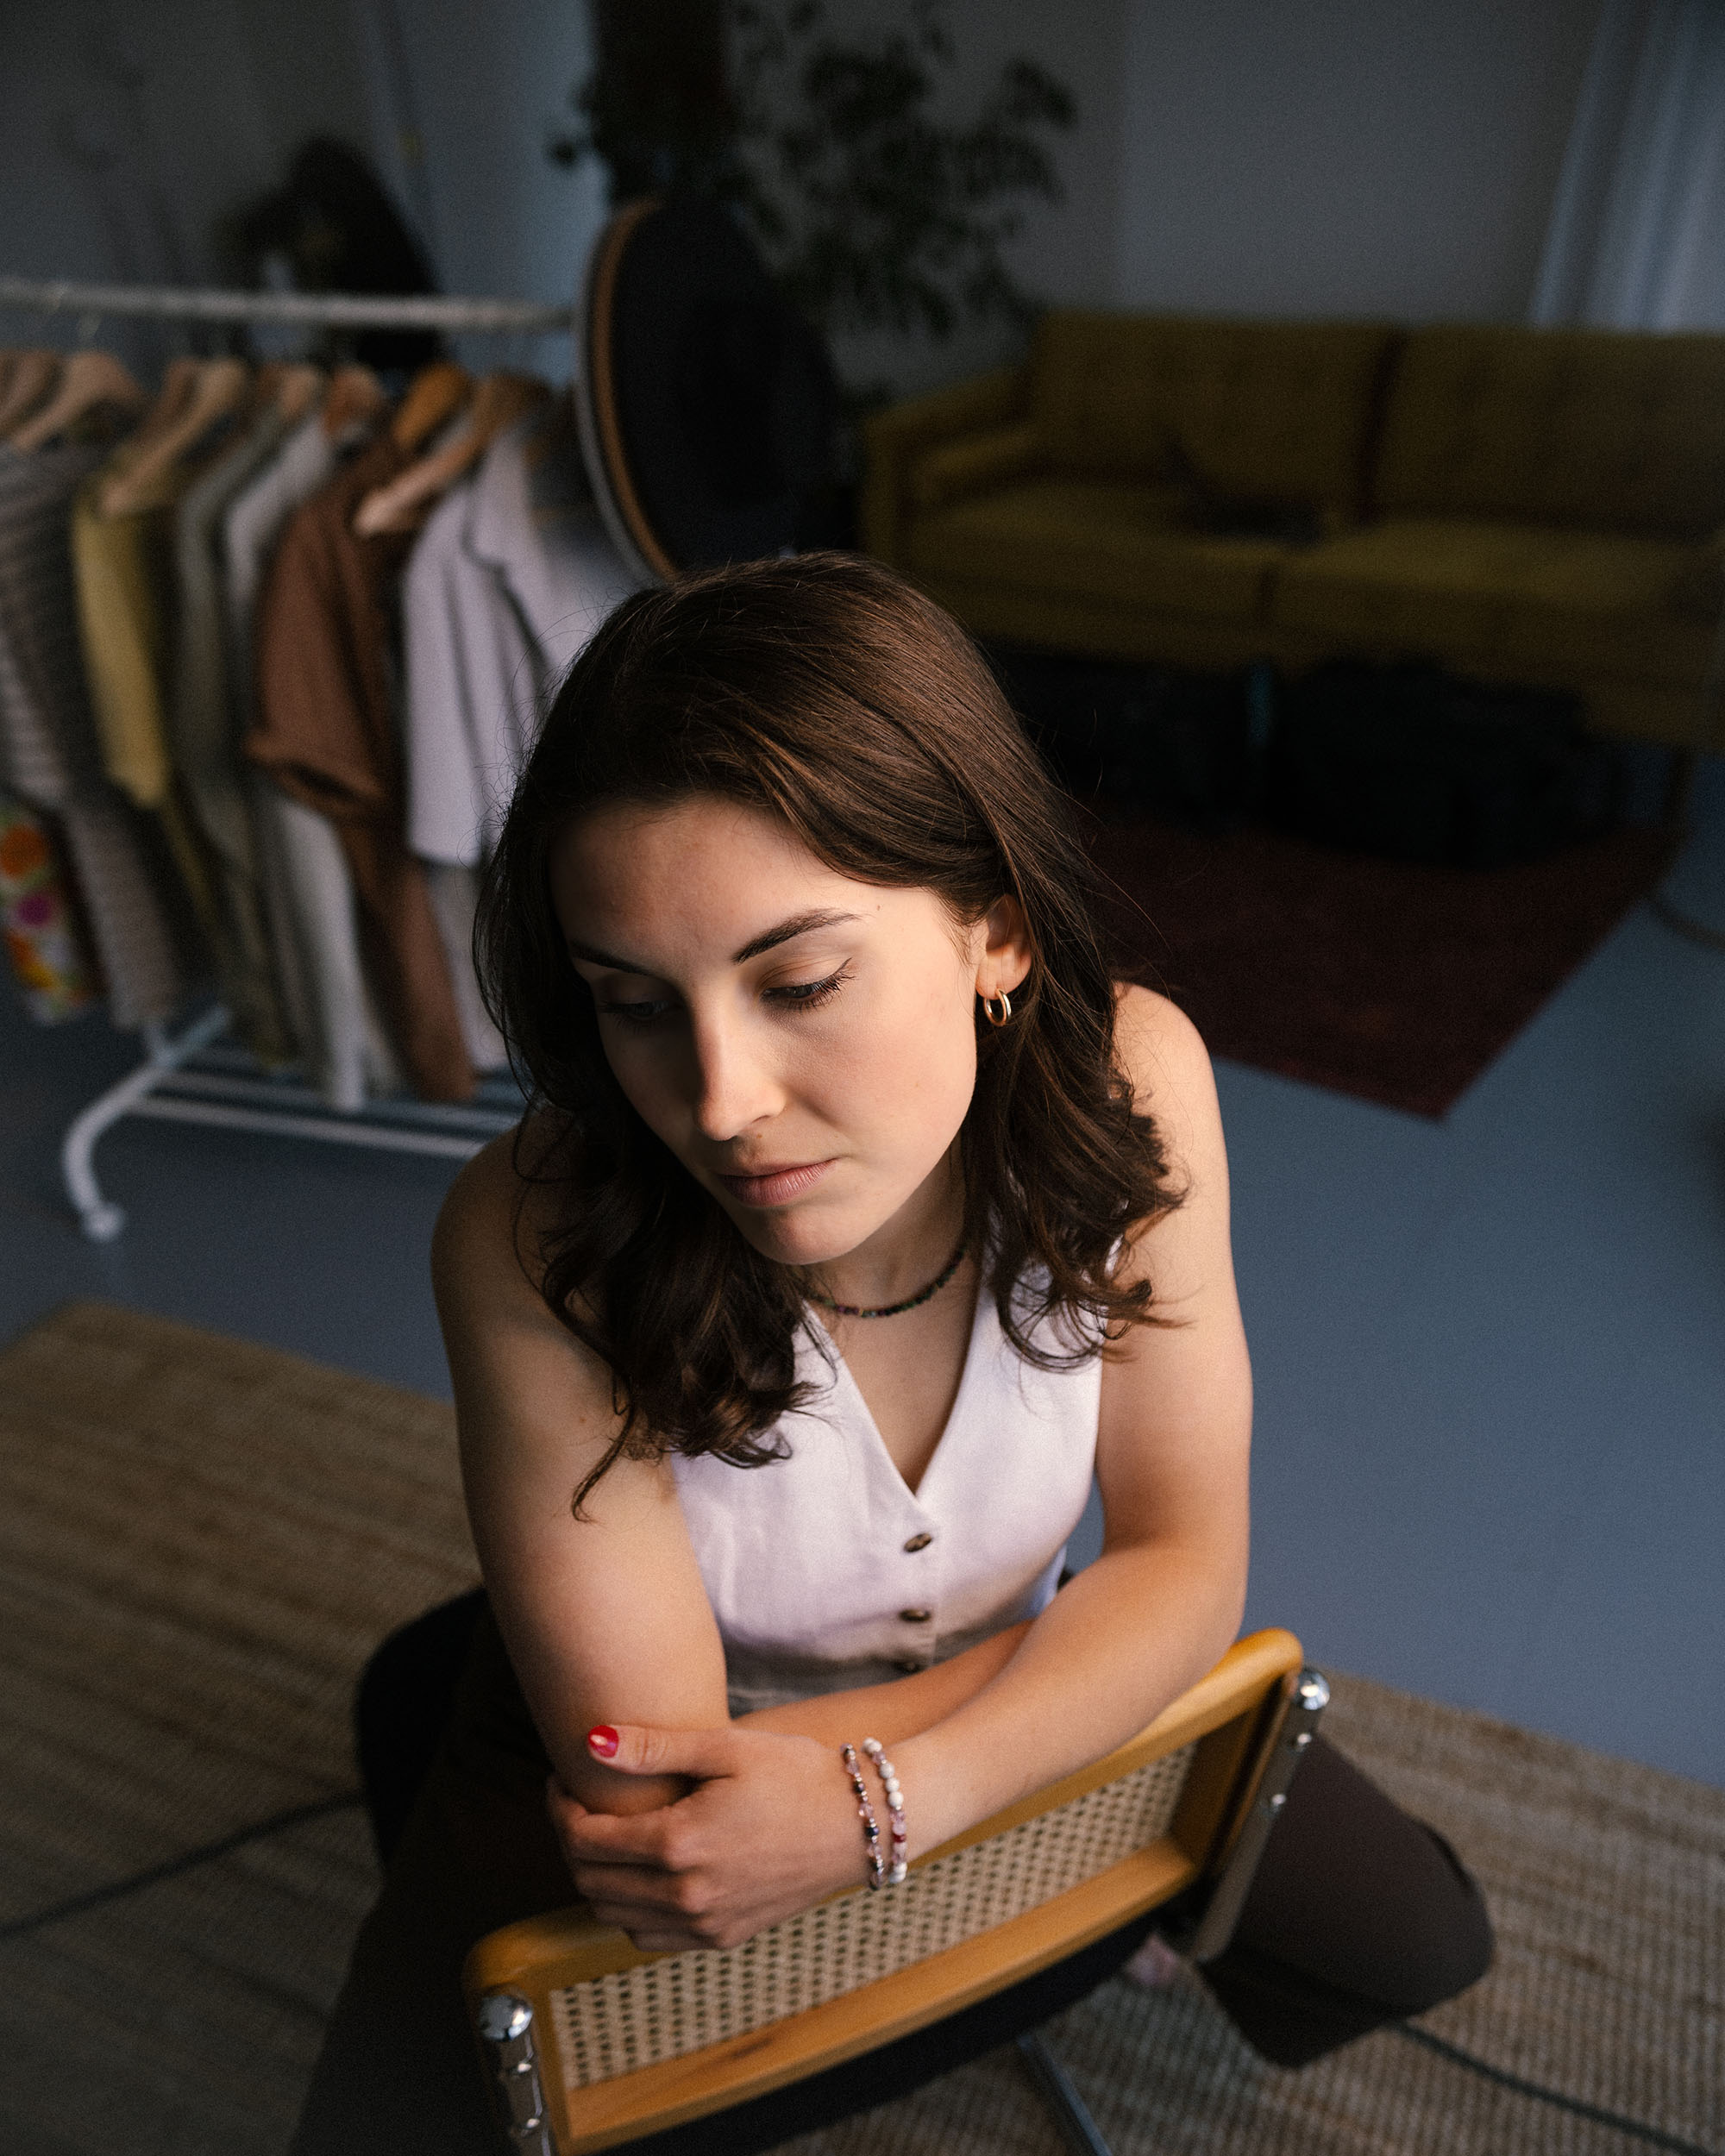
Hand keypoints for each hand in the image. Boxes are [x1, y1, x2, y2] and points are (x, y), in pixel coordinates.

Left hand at [548, 1721, 870, 1951]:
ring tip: (608, 1837)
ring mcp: (704, 1924)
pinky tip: (644, 1874)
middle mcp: (685, 1895)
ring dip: (596, 1880)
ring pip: (613, 1917)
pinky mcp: (723, 1937)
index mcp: (678, 1844)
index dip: (559, 1809)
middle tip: (578, 1805)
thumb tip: (589, 1741)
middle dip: (570, 1842)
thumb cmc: (795, 1772)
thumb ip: (652, 1748)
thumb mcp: (725, 1748)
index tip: (562, 1781)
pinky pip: (650, 1939)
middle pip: (589, 1882)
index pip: (583, 1840)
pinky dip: (630, 1912)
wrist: (860, 1823)